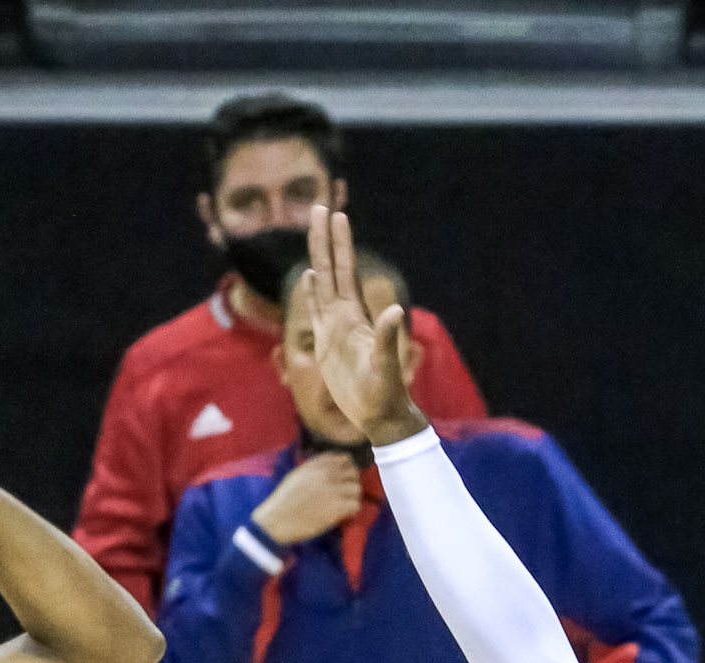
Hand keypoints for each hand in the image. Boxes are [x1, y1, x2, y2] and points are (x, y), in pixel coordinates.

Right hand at [253, 454, 363, 545]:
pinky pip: (355, 505)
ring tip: (344, 505)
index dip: (346, 469)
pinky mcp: (337, 507)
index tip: (342, 478)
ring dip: (352, 497)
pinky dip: (351, 511)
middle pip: (354, 472)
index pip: (344, 458)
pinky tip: (342, 514)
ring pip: (357, 488)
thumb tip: (330, 466)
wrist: (277, 521)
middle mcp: (327, 475)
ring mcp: (333, 490)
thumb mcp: (297, 475)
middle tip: (344, 493)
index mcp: (316, 465)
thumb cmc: (283, 501)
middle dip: (351, 482)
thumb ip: (313, 468)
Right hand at [302, 206, 424, 445]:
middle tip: (319, 206)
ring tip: (313, 234)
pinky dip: (311, 292)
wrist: (379, 414)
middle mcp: (344, 316)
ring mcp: (334, 328)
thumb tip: (395, 309)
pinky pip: (316, 311)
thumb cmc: (385, 393)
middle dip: (325, 239)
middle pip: (331, 269)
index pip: (346, 272)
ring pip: (322, 285)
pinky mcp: (326, 345)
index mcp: (355, 317)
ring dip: (317, 258)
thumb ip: (388, 338)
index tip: (338, 215)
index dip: (341, 244)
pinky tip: (308, 276)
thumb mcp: (386, 366)